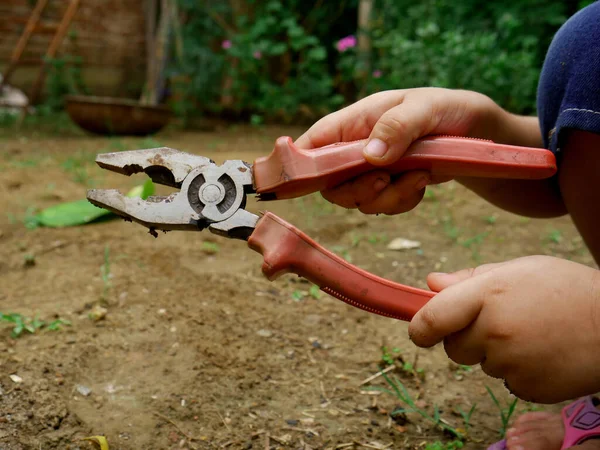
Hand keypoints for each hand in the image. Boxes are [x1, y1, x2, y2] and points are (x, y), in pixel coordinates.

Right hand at [295, 88, 507, 214]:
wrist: (478, 132)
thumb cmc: (448, 109)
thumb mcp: (426, 108)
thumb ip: (397, 126)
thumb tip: (369, 155)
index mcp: (353, 122)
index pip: (311, 145)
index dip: (301, 165)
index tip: (312, 182)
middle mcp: (355, 148)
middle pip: (329, 184)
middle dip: (358, 190)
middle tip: (386, 179)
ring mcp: (370, 169)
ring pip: (358, 200)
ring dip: (388, 197)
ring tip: (418, 176)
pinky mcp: (389, 186)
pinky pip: (383, 206)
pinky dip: (402, 201)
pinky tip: (422, 182)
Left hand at [408, 256, 599, 403]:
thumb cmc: (564, 289)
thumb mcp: (517, 269)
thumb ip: (470, 279)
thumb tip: (431, 283)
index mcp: (487, 294)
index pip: (431, 318)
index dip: (419, 328)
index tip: (419, 331)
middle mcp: (494, 330)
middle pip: (453, 347)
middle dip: (466, 337)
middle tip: (500, 322)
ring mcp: (511, 362)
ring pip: (481, 364)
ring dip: (495, 353)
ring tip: (531, 333)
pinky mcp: (527, 387)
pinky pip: (506, 381)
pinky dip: (518, 371)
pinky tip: (542, 353)